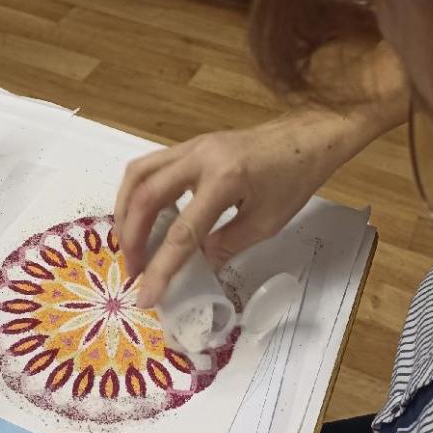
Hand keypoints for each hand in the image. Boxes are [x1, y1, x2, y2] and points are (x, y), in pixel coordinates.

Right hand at [115, 103, 393, 307]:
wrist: (306, 137)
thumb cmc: (294, 179)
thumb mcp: (265, 223)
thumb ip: (225, 246)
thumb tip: (193, 269)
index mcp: (224, 180)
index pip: (182, 232)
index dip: (161, 268)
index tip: (145, 295)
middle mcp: (199, 157)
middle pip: (145, 197)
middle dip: (131, 238)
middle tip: (133, 269)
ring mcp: (191, 146)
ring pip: (137, 175)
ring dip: (125, 212)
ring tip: (129, 243)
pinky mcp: (189, 144)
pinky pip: (149, 166)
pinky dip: (137, 193)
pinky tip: (141, 216)